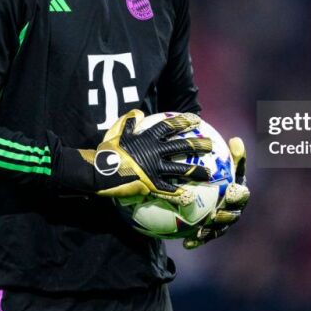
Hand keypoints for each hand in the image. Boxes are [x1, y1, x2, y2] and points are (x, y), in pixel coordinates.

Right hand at [58, 110, 212, 204]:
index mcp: (148, 138)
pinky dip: (179, 193)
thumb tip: (137, 113)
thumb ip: (128, 122)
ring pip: (181, 169)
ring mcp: (155, 169)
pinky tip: (190, 197)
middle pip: (182, 147)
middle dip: (198, 145)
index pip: (170, 126)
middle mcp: (155, 152)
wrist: (100, 172)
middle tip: (211, 145)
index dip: (183, 122)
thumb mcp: (117, 132)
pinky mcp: (151, 185)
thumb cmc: (107, 151)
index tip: (196, 120)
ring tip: (209, 174)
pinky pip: (169, 190)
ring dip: (196, 171)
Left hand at [183, 136, 248, 248]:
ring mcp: (223, 222)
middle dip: (226, 216)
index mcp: (238, 192)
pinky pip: (204, 238)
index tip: (231, 191)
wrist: (206, 188)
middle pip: (233, 215)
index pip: (242, 193)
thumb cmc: (217, 170)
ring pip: (219, 229)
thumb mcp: (222, 160)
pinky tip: (186, 244)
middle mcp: (233, 209)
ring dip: (211, 231)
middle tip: (215, 214)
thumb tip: (237, 140)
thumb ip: (230, 154)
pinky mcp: (210, 232)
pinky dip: (196, 241)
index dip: (239, 194)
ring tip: (200, 231)